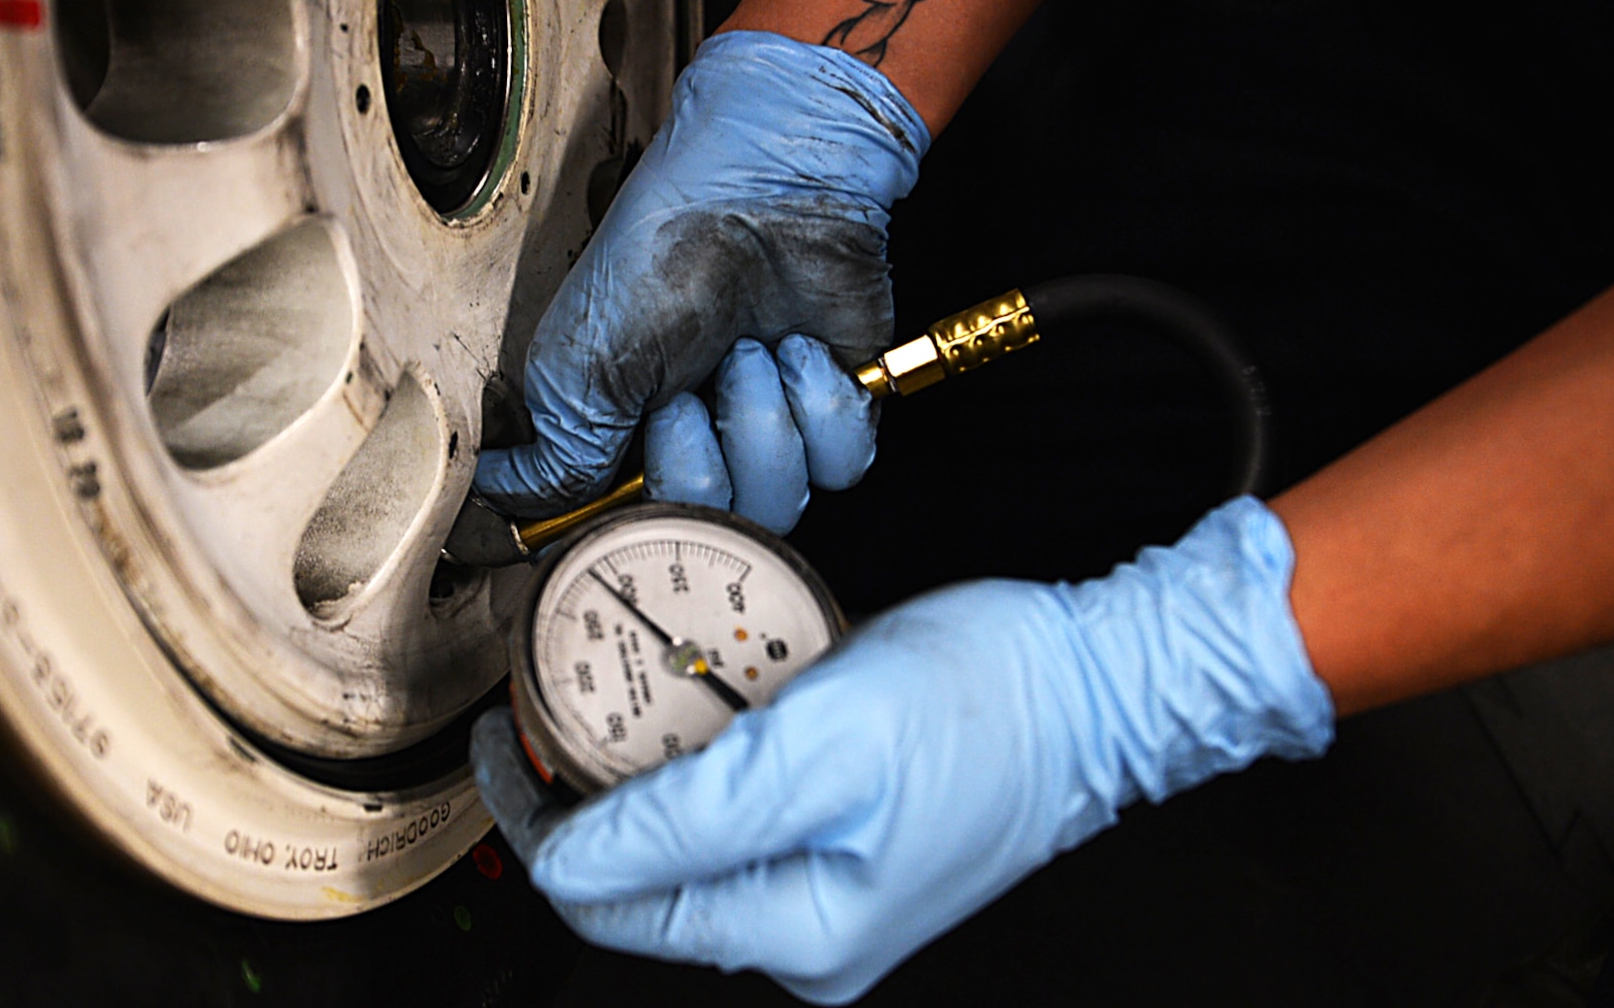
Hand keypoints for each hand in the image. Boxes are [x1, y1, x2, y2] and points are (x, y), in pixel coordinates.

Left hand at [472, 497, 1335, 1002]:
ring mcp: (834, 888)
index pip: (613, 897)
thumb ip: (689, 817)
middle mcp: (808, 930)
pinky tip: (713, 696)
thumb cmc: (987, 706)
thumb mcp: (820, 748)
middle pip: (650, 875)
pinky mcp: (854, 838)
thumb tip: (570, 859)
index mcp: (796, 933)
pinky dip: (716, 752)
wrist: (1101, 679)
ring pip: (696, 837)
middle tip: (562, 694)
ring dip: (654, 764)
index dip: (544, 812)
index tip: (512, 728)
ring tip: (626, 687)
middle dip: (595, 785)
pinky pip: (752, 809)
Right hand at [473, 30, 927, 522]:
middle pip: (712, 529)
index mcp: (627, 440)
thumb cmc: (664, 251)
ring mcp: (769, 426)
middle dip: (699, 462)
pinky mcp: (836, 406)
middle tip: (687, 391)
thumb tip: (506, 515)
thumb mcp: (577, 367)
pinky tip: (798, 350)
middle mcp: (700, 443)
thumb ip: (553, 463)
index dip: (638, 522)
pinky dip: (819, 405)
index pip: (636, 534)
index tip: (631, 474)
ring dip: (761, 424)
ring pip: (780, 504)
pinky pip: (840, 465)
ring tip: (747, 352)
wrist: (765, 185)